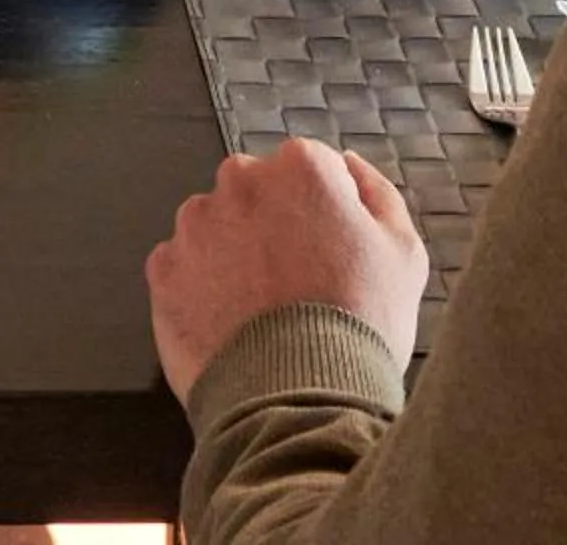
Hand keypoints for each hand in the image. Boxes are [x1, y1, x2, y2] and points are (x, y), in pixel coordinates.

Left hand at [146, 140, 428, 404]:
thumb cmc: (358, 326)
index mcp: (301, 167)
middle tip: (301, 284)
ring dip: (236, 254)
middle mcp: (239, 182)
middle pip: (259, 192)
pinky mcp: (163, 268)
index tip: (334, 253)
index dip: (328, 216)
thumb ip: (377, 193)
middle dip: (276, 226)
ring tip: (266, 310)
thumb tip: (349, 165)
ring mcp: (194, 225)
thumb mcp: (403, 254)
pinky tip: (234, 322)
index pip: (313, 170)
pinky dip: (202, 289)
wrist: (298, 401)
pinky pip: (184, 268)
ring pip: (218, 227)